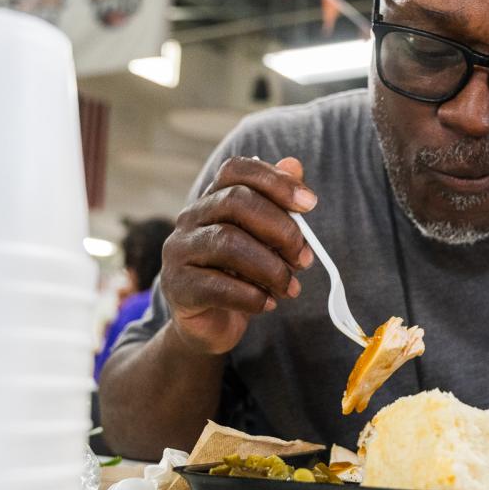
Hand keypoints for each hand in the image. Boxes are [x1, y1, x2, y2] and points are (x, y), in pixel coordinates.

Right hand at [160, 156, 315, 354]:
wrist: (210, 324)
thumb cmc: (241, 275)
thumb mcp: (265, 240)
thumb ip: (278, 206)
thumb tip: (294, 165)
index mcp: (212, 200)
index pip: (236, 170)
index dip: (275, 180)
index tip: (310, 204)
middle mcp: (190, 218)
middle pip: (236, 202)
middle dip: (280, 229)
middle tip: (305, 258)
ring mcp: (179, 251)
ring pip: (229, 243)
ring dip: (271, 268)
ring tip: (290, 288)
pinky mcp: (178, 286)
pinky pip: (218, 286)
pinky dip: (252, 296)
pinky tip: (268, 304)